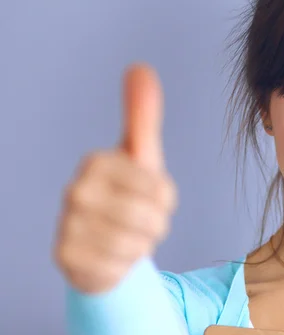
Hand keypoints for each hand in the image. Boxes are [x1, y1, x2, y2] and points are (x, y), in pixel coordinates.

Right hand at [53, 64, 177, 293]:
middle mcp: (76, 190)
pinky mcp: (66, 257)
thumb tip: (140, 67)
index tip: (150, 198)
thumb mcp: (141, 157)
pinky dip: (124, 265)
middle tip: (140, 222)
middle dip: (156, 225)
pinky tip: (111, 255)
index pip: (163, 191)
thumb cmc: (126, 196)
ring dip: (142, 245)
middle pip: (153, 218)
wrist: (100, 245)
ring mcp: (67, 224)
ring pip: (138, 244)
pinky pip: (121, 267)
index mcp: (97, 162)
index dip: (166, 202)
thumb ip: (143, 116)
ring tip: (127, 236)